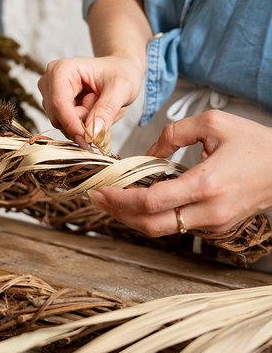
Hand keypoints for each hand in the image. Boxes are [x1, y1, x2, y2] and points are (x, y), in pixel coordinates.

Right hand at [38, 56, 143, 145]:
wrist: (120, 70)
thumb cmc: (121, 73)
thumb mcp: (122, 89)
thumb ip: (106, 110)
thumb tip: (91, 133)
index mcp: (62, 69)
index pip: (59, 103)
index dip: (73, 124)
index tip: (90, 139)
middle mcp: (49, 81)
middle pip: (57, 117)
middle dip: (81, 122)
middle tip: (103, 110)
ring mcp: (49, 94)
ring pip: (61, 124)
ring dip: (82, 123)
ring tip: (98, 106)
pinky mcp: (53, 106)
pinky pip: (65, 126)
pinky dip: (81, 124)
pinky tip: (91, 110)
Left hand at [89, 110, 271, 235]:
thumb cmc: (255, 143)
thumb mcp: (213, 123)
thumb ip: (174, 133)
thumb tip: (148, 153)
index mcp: (207, 184)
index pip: (151, 202)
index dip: (119, 199)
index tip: (100, 189)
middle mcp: (210, 211)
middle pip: (151, 225)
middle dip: (118, 214)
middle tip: (96, 198)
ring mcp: (214, 223)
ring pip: (163, 230)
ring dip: (132, 217)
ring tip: (111, 200)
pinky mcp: (217, 226)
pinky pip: (177, 225)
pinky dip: (153, 216)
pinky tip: (138, 202)